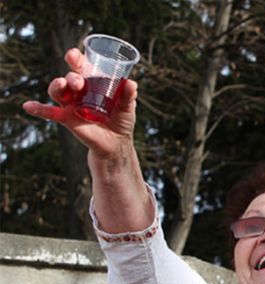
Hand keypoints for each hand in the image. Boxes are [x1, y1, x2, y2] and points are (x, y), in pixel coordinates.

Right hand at [21, 48, 136, 156]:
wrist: (116, 143)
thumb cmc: (121, 120)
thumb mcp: (127, 108)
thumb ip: (128, 96)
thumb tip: (131, 83)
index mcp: (93, 83)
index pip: (82, 67)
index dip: (76, 59)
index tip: (74, 55)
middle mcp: (79, 91)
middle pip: (69, 77)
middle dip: (72, 76)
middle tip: (78, 82)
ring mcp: (71, 104)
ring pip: (58, 90)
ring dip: (57, 85)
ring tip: (63, 84)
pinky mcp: (66, 117)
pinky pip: (49, 112)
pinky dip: (37, 108)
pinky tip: (28, 106)